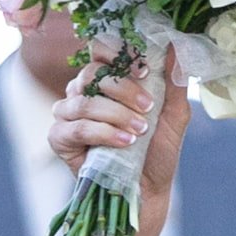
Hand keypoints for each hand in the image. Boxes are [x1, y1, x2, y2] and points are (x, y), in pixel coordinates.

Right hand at [50, 48, 189, 234]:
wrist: (149, 188)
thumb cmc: (158, 149)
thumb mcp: (174, 115)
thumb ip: (174, 82)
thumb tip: (176, 47)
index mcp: (106, 80)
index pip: (100, 51)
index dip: (118, 54)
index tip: (144, 70)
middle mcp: (83, 92)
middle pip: (91, 73)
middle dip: (123, 89)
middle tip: (148, 107)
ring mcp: (68, 114)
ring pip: (84, 100)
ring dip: (117, 114)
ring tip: (140, 131)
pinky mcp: (59, 138)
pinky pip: (76, 127)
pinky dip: (104, 132)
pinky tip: (124, 142)